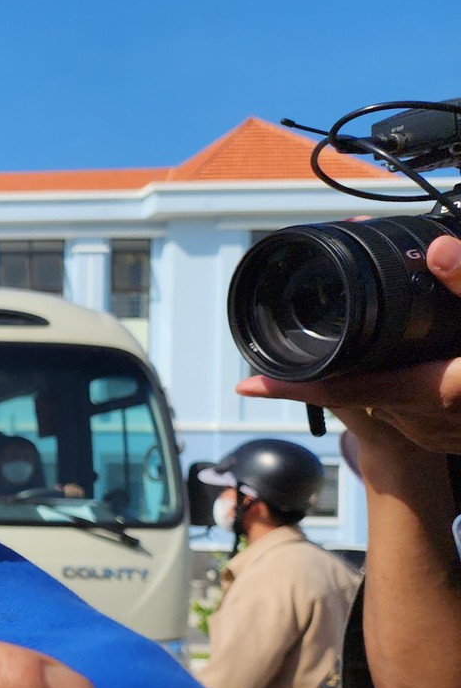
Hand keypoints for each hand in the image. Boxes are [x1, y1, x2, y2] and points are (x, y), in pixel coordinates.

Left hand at [235, 234, 460, 454]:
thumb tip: (434, 250)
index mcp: (437, 389)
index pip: (348, 390)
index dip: (294, 388)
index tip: (248, 383)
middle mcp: (432, 420)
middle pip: (356, 398)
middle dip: (317, 380)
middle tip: (271, 368)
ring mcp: (443, 435)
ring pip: (380, 407)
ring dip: (352, 386)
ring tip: (315, 366)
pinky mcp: (455, 437)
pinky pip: (407, 413)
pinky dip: (388, 393)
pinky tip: (381, 377)